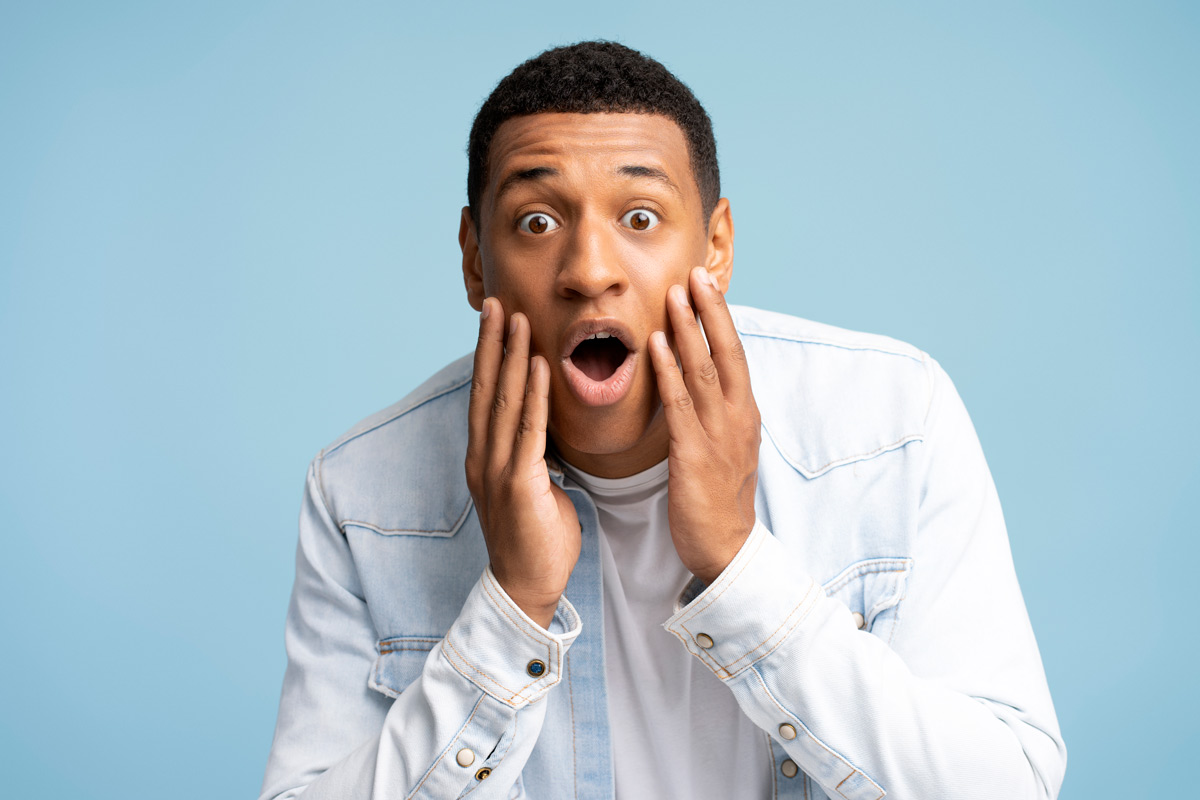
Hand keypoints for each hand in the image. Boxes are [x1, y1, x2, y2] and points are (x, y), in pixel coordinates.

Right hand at [465, 298, 581, 627]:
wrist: (525, 586)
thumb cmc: (535, 538)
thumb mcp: (531, 485)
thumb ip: (531, 453)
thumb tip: (544, 425)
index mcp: (484, 456)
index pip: (484, 394)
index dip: (487, 354)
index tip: (495, 319)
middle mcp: (482, 456)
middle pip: (485, 388)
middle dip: (491, 343)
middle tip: (497, 302)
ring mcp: (496, 469)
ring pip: (501, 401)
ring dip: (509, 356)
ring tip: (517, 318)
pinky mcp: (518, 483)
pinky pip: (527, 429)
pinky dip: (531, 394)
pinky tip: (537, 365)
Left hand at [648, 267, 761, 584]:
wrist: (726, 547)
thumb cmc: (720, 498)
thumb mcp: (727, 446)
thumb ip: (717, 412)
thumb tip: (701, 380)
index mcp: (745, 413)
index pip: (736, 354)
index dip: (720, 318)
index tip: (706, 284)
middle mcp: (737, 417)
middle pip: (726, 352)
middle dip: (710, 311)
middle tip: (694, 273)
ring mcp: (718, 434)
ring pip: (704, 370)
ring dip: (688, 330)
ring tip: (674, 295)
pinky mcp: (693, 453)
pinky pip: (679, 403)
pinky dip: (668, 370)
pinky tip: (655, 344)